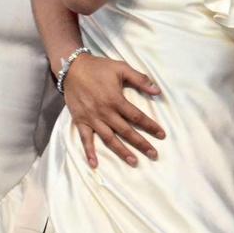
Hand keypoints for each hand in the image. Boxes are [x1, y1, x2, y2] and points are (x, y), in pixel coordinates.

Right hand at [64, 51, 165, 167]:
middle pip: (126, 131)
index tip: (162, 135)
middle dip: (141, 144)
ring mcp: (92, 119)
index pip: (137, 116)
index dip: (151, 126)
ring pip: (109, 138)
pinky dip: (89, 152)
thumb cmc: (99, 68)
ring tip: (134, 161)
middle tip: (154, 154)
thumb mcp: (121, 68)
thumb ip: (140, 79)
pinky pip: (85, 139)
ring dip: (122, 151)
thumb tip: (158, 91)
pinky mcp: (80, 121)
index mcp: (116, 100)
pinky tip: (95, 164)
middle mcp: (105, 112)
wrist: (72, 68)